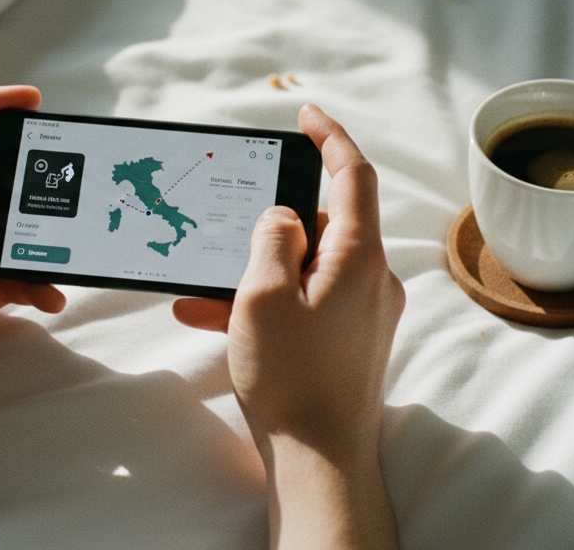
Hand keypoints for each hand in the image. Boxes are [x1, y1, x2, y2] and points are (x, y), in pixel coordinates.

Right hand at [173, 104, 403, 548]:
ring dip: (256, 269)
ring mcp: (362, 312)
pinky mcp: (348, 340)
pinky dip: (266, 302)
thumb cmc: (292, 380)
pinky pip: (304, 302)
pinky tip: (211, 317)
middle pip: (324, 222)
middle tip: (232, 219)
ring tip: (202, 285)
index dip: (329, 137)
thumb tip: (283, 216)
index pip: (352, 175)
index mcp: (359, 256)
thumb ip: (272, 239)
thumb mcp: (264, 295)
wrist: (319, 460)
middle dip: (272, 219)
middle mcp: (371, 278)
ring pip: (306, 266)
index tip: (306, 114)